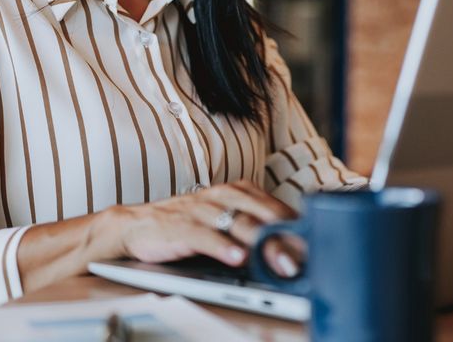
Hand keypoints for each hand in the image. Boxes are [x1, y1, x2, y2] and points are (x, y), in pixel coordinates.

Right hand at [113, 180, 298, 270]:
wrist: (136, 224)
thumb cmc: (186, 222)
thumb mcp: (223, 217)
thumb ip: (252, 225)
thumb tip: (288, 246)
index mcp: (236, 191)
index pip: (274, 206)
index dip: (296, 226)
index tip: (315, 244)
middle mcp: (222, 196)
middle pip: (261, 214)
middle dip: (285, 237)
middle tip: (304, 256)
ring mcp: (202, 211)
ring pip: (238, 224)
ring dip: (262, 244)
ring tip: (280, 260)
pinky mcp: (182, 227)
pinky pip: (205, 236)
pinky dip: (222, 247)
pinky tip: (237, 257)